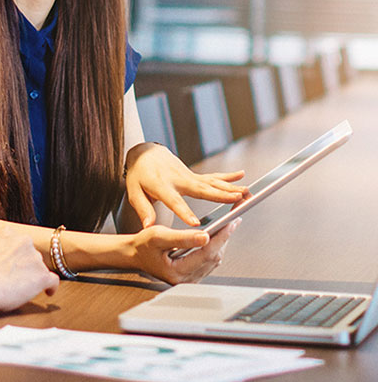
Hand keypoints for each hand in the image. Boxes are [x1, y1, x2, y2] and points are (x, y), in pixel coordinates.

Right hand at [0, 227, 59, 309]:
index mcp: (8, 232)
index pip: (18, 242)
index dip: (17, 255)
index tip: (13, 265)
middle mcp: (24, 240)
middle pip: (30, 253)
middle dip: (25, 264)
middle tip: (15, 278)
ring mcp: (35, 257)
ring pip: (39, 267)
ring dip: (33, 276)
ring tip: (22, 289)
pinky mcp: (42, 275)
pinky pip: (53, 281)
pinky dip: (51, 287)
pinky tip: (48, 293)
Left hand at [125, 142, 246, 227]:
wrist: (145, 154)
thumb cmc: (139, 176)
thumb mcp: (134, 192)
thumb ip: (143, 209)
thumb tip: (148, 227)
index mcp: (162, 186)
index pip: (174, 201)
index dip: (184, 212)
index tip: (196, 224)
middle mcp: (178, 180)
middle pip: (200, 190)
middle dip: (219, 196)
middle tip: (237, 200)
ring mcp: (188, 176)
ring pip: (211, 183)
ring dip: (230, 187)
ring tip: (247, 192)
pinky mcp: (194, 175)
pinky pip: (213, 177)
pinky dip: (228, 176)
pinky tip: (242, 175)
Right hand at [130, 219, 240, 284]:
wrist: (134, 254)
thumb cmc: (142, 245)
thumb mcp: (158, 236)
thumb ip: (182, 237)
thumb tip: (206, 237)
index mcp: (178, 272)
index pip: (207, 254)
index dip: (220, 237)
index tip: (231, 223)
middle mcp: (187, 279)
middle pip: (214, 257)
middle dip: (225, 237)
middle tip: (235, 218)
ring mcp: (190, 278)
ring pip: (214, 260)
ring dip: (222, 241)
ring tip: (230, 224)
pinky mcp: (192, 274)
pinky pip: (209, 261)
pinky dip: (215, 246)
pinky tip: (219, 235)